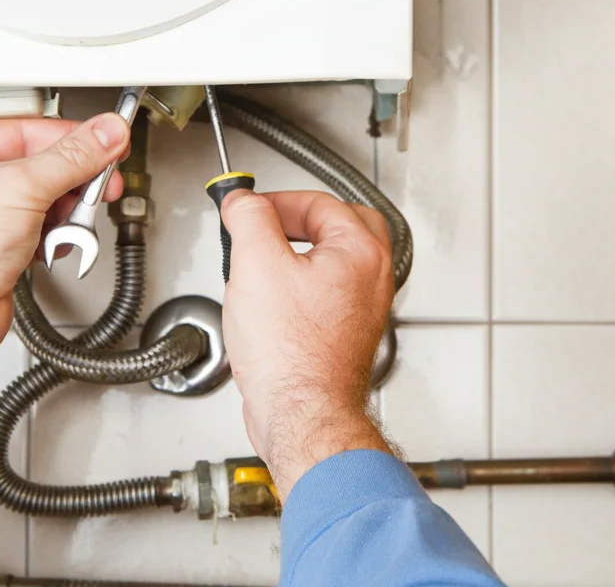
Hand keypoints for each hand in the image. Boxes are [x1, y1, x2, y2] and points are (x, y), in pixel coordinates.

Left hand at [0, 114, 130, 474]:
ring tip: (68, 225)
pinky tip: (53, 246)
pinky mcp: (1, 249)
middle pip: (40, 166)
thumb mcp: (21, 187)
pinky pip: (42, 230)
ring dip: (65, 214)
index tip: (105, 140)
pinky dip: (55, 238)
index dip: (69, 136)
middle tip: (100, 183)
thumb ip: (72, 158)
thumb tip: (105, 133)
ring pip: (46, 200)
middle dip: (72, 181)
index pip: (24, 129)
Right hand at [219, 190, 396, 496]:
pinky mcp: (344, 336)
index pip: (319, 203)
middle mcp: (371, 280)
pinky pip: (326, 295)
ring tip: (263, 261)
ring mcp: (362, 311)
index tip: (244, 210)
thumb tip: (242, 200)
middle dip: (299, 220)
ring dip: (299, 254)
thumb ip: (249, 218)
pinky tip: (271, 301)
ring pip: (334, 262)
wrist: (301, 414)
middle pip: (342, 226)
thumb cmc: (291, 355)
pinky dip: (300, 287)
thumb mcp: (256, 264)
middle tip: (265, 225)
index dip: (274, 201)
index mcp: (361, 253)